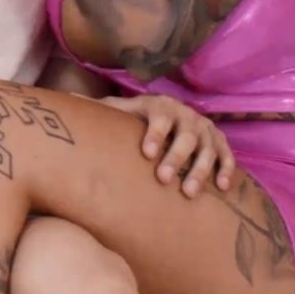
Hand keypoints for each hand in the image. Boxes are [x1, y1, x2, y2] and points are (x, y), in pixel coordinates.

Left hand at [107, 93, 234, 198]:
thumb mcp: (123, 110)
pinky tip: (221, 188)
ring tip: (188, 192)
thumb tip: (67, 101)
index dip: (155, 134)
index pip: (159, 118)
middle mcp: (187, 116)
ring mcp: (206, 130)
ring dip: (199, 170)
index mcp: (162, 107)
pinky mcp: (220, 143)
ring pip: (207, 149)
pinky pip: (227, 156)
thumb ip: (101, 109)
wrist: (174, 113)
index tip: (146, 153)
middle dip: (175, 157)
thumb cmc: (140, 118)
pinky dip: (226, 170)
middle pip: (185, 136)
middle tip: (163, 178)